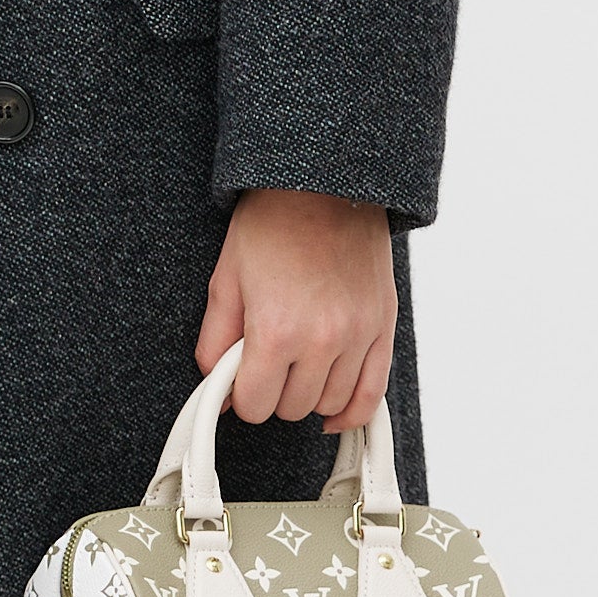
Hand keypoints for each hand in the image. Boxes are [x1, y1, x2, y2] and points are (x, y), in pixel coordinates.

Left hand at [197, 190, 397, 435]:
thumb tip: (215, 393)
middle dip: (272, 393)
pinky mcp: (383, 327)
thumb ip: (214, 345)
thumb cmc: (272, 226)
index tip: (240, 381)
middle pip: (291, 409)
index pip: (254, 405)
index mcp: (277, 329)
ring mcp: (358, 335)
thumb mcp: (226, 281)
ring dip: (307, 394)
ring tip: (295, 366)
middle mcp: (322, 338)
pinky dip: (351, 410)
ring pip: (329, 404)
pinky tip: (332, 410)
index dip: (240, 396)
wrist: (324, 186)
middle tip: (265, 364)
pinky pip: (372, 394)